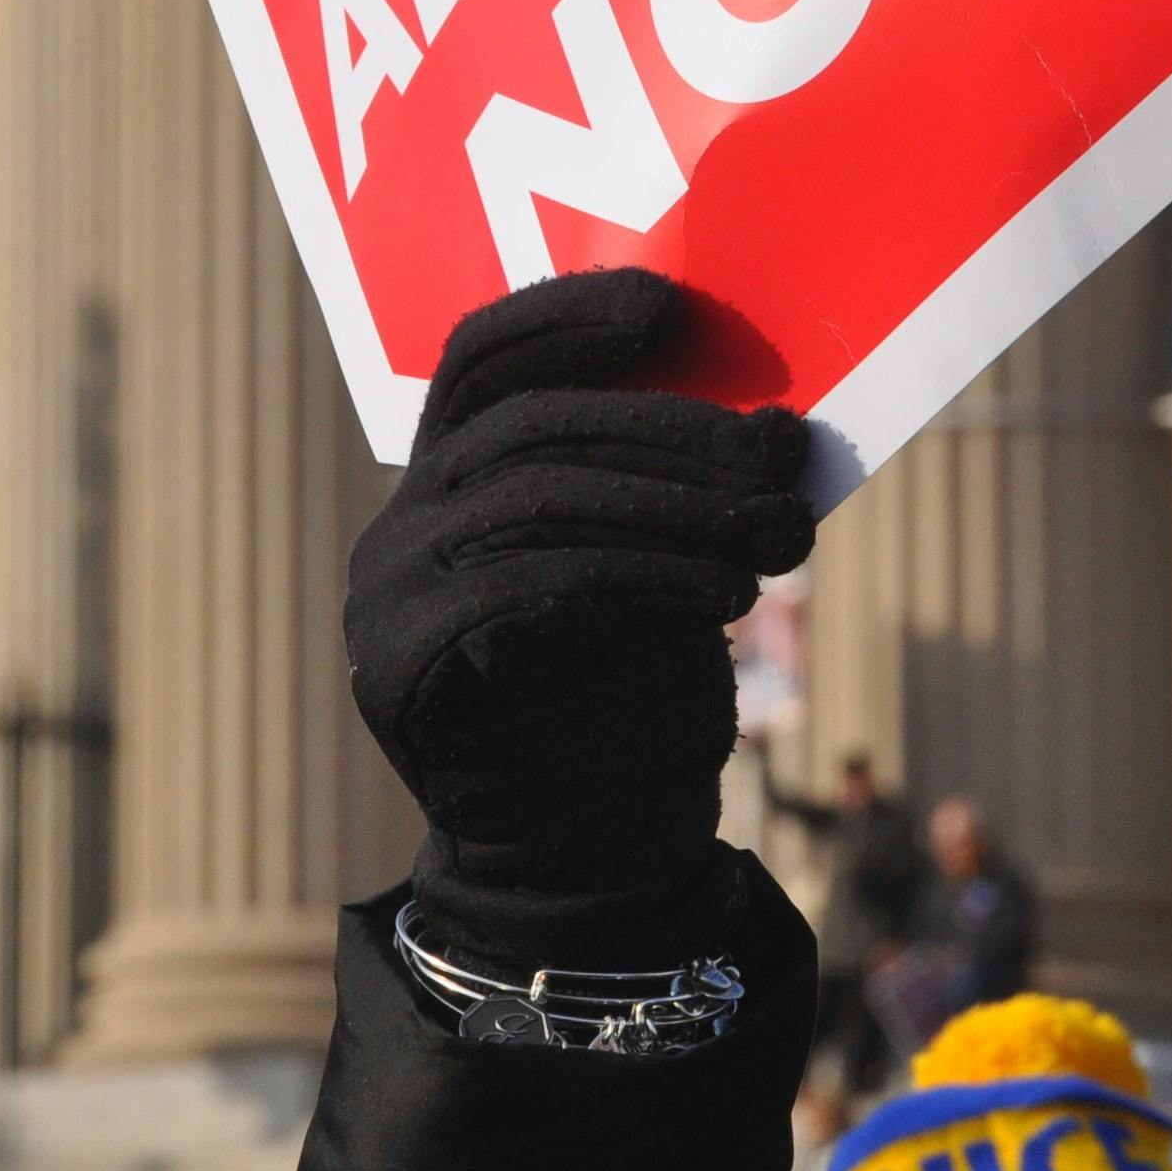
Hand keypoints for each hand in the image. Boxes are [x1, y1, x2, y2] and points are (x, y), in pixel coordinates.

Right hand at [347, 269, 815, 960]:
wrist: (585, 864)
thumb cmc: (632, 702)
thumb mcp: (664, 567)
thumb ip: (678, 491)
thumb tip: (776, 430)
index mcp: (448, 477)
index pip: (485, 359)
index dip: (568, 315)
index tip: (670, 306)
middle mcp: (401, 524)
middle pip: (531, 428)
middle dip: (672, 433)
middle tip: (784, 462)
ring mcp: (387, 595)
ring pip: (533, 501)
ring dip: (674, 509)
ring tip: (777, 540)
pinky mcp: (401, 668)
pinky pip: (525, 589)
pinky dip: (637, 578)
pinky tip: (721, 597)